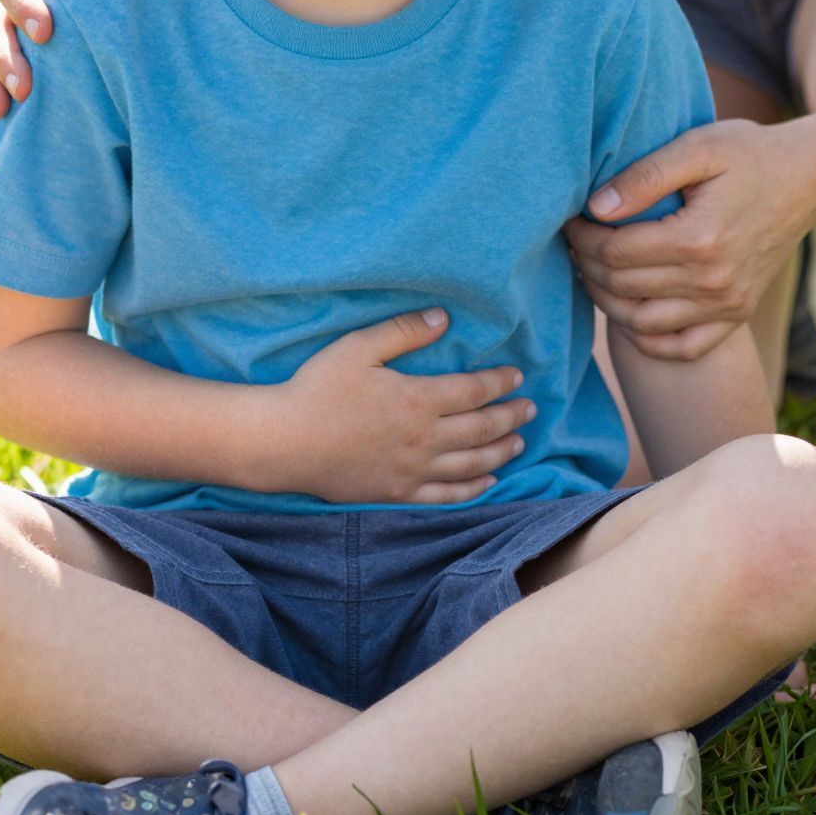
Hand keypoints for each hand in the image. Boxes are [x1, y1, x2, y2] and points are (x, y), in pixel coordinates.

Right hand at [283, 309, 534, 504]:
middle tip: (531, 408)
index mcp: (417, 400)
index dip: (500, 383)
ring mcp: (412, 470)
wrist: (285, 443)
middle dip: (511, 416)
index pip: (474, 391)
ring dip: (501, 452)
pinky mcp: (397, 493)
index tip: (516, 376)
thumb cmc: (317, 389)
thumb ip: (403, 332)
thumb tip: (444, 318)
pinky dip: (472, 489)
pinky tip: (488, 483)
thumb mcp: (357, 348)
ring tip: (519, 442)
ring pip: (471, 464)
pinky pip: (445, 496)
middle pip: (481, 428)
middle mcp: (424, 438)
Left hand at [565, 120, 815, 360]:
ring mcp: (727, 304)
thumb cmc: (750, 154)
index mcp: (698, 238)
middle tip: (574, 243)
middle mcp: (712, 281)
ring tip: (592, 271)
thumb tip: (595, 208)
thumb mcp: (699, 147)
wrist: (809, 179)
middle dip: (585, 265)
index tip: (569, 220)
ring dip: (606, 302)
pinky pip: (682, 345)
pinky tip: (629, 312)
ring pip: (642, 323)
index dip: (581, 238)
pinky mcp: (737, 314)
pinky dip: (647, 338)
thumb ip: (645, 176)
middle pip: (622, 288)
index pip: (614, 253)